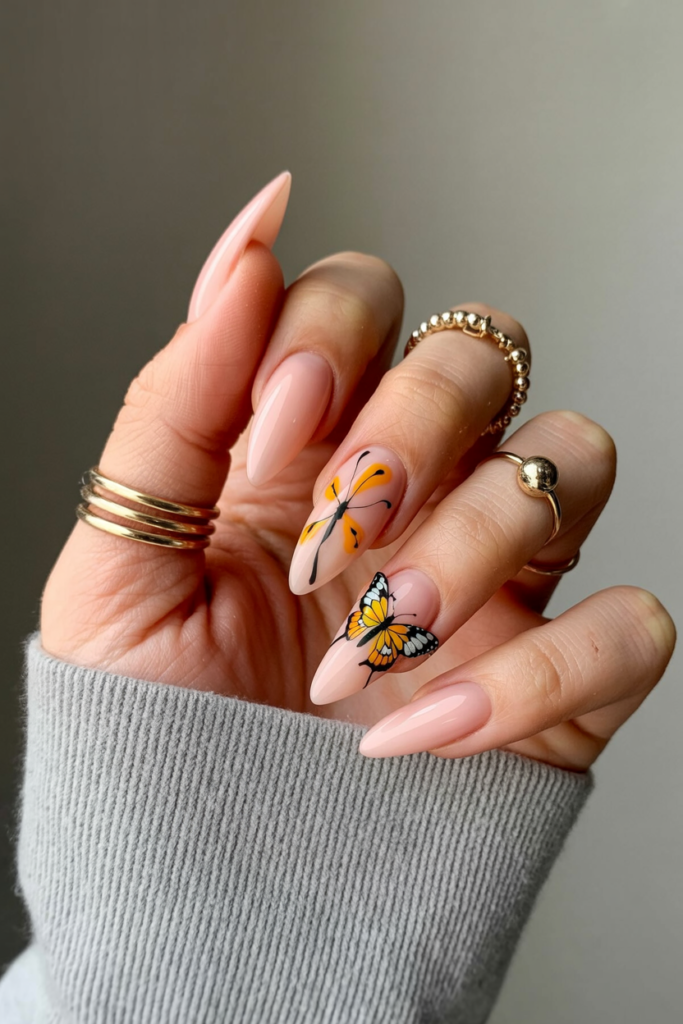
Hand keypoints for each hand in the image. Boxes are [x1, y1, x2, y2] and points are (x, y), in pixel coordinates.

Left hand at [41, 172, 674, 769]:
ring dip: (473, 544)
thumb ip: (180, 392)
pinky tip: (426, 731)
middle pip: (480, 351)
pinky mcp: (558, 673)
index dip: (331, 333)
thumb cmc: (156, 718)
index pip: (364, 296)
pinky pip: (632, 621)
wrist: (201, 873)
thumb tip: (249, 233)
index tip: (275, 425)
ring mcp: (496, 572)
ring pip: (574, 457)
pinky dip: (542, 673)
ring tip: (372, 644)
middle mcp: (414, 486)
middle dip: (408, 430)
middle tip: (332, 537)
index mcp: (308, 444)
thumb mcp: (124, 554)